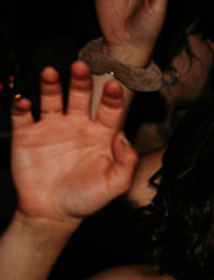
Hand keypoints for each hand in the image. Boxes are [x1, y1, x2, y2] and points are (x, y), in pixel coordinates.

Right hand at [10, 64, 136, 225]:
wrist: (53, 214)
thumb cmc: (86, 199)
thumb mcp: (114, 184)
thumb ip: (126, 161)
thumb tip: (124, 137)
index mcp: (101, 134)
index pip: (110, 109)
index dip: (112, 97)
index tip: (113, 86)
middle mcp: (78, 126)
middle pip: (80, 96)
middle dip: (81, 80)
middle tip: (80, 66)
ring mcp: (52, 128)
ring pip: (52, 99)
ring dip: (51, 85)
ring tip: (51, 72)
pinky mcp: (27, 135)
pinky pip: (23, 115)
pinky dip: (21, 106)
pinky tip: (25, 102)